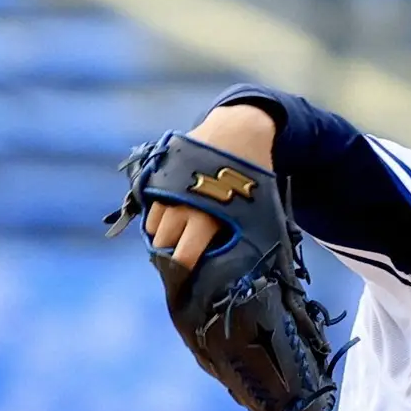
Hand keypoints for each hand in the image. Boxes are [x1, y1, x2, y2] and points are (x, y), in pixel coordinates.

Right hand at [145, 105, 276, 269]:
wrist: (238, 130)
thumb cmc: (254, 175)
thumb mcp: (258, 209)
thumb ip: (245, 237)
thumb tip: (244, 268)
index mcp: (206, 218)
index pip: (182, 259)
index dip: (184, 272)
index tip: (191, 280)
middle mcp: (180, 206)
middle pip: (163, 245)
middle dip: (173, 256)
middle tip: (188, 259)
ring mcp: (166, 190)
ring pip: (154, 227)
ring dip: (165, 236)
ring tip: (183, 236)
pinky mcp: (158, 177)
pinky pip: (152, 207)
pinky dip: (160, 216)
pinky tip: (177, 216)